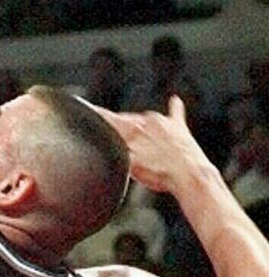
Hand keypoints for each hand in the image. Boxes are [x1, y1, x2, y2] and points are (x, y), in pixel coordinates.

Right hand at [94, 96, 210, 193]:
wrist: (190, 176)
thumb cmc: (159, 173)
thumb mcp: (128, 163)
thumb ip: (114, 146)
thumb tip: (103, 133)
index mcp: (132, 127)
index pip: (107, 117)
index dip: (95, 114)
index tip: (86, 107)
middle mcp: (147, 119)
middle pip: (126, 121)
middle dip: (120, 129)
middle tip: (117, 144)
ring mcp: (164, 123)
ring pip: (145, 120)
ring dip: (140, 129)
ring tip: (140, 144)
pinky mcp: (179, 128)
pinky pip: (175, 113)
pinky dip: (174, 108)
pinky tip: (175, 101)